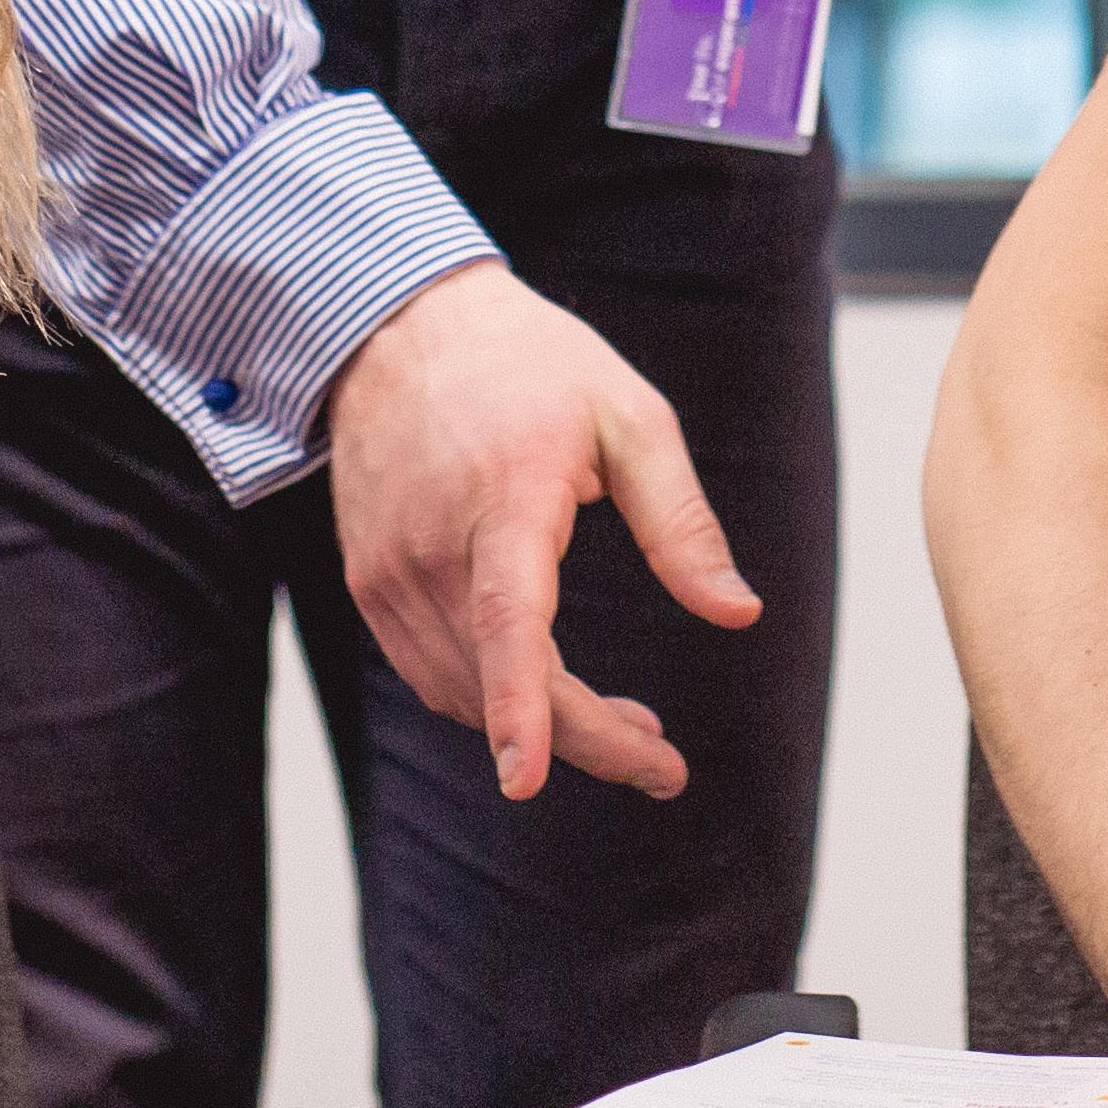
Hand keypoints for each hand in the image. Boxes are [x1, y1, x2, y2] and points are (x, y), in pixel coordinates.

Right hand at [327, 260, 760, 801]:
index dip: (520, 705)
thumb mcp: (629, 416)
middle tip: (663, 766)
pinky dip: (489, 698)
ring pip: (462, 689)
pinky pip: (430, 669)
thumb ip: (681, 522)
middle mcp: (434, 541)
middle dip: (586, 740)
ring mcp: (389, 568)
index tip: (525, 780)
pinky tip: (547, 689)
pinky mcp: (368, 582)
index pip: (508, 616)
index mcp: (506, 492)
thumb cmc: (529, 365)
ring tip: (627, 724)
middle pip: (500, 677)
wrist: (401, 327)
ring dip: (543, 726)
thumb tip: (738, 612)